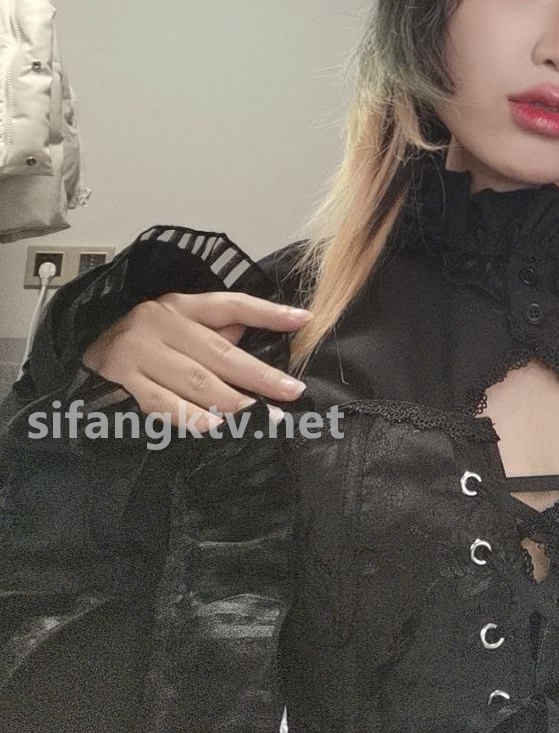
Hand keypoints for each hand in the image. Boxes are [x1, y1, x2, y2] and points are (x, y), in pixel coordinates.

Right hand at [81, 292, 310, 430]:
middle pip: (219, 352)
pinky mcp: (124, 383)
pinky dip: (193, 417)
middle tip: (291, 392)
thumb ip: (216, 329)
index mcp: (180, 304)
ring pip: (196, 382)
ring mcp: (140, 354)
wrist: (82, 348)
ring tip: (264, 417)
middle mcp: (160, 324)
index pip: (231, 305)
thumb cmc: (143, 336)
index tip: (303, 320)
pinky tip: (218, 427)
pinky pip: (165, 405)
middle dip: (259, 376)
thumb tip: (261, 336)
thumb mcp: (177, 321)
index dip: (268, 312)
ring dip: (234, 403)